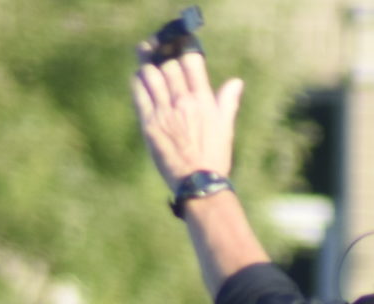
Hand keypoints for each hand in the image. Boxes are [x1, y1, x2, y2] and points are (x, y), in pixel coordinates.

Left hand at [132, 38, 240, 189]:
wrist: (197, 182)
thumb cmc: (214, 157)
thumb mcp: (225, 127)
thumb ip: (227, 101)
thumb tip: (236, 82)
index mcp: (203, 100)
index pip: (191, 61)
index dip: (183, 52)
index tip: (179, 52)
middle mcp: (183, 102)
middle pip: (168, 66)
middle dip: (164, 60)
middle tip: (159, 57)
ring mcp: (165, 112)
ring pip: (150, 75)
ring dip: (147, 67)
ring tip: (146, 66)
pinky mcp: (149, 124)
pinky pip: (139, 94)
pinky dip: (137, 83)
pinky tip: (138, 80)